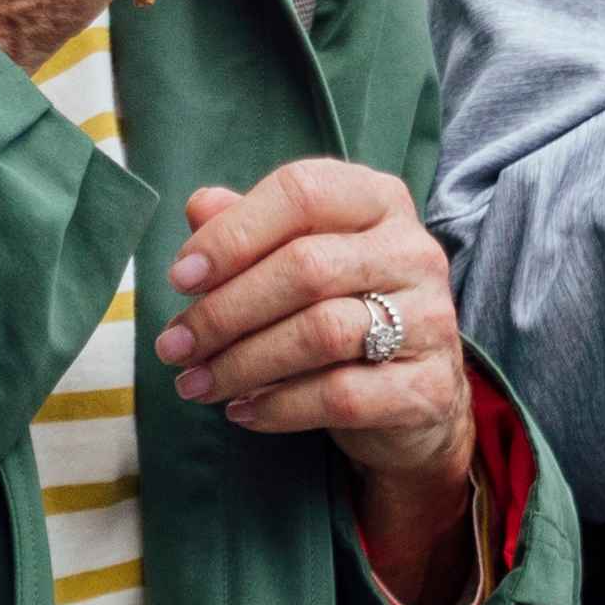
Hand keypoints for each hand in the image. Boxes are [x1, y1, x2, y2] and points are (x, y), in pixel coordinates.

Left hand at [153, 161, 475, 580]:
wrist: (418, 399)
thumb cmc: (346, 311)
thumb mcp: (299, 260)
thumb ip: (251, 230)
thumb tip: (199, 206)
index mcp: (379, 200)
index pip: (302, 192)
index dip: (233, 234)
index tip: (180, 278)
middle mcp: (413, 250)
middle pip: (305, 267)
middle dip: (225, 310)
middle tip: (174, 345)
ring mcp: (430, 319)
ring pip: (320, 332)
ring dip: (242, 363)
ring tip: (196, 383)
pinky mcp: (427, 387)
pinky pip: (340, 394)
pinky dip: (278, 406)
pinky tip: (242, 412)